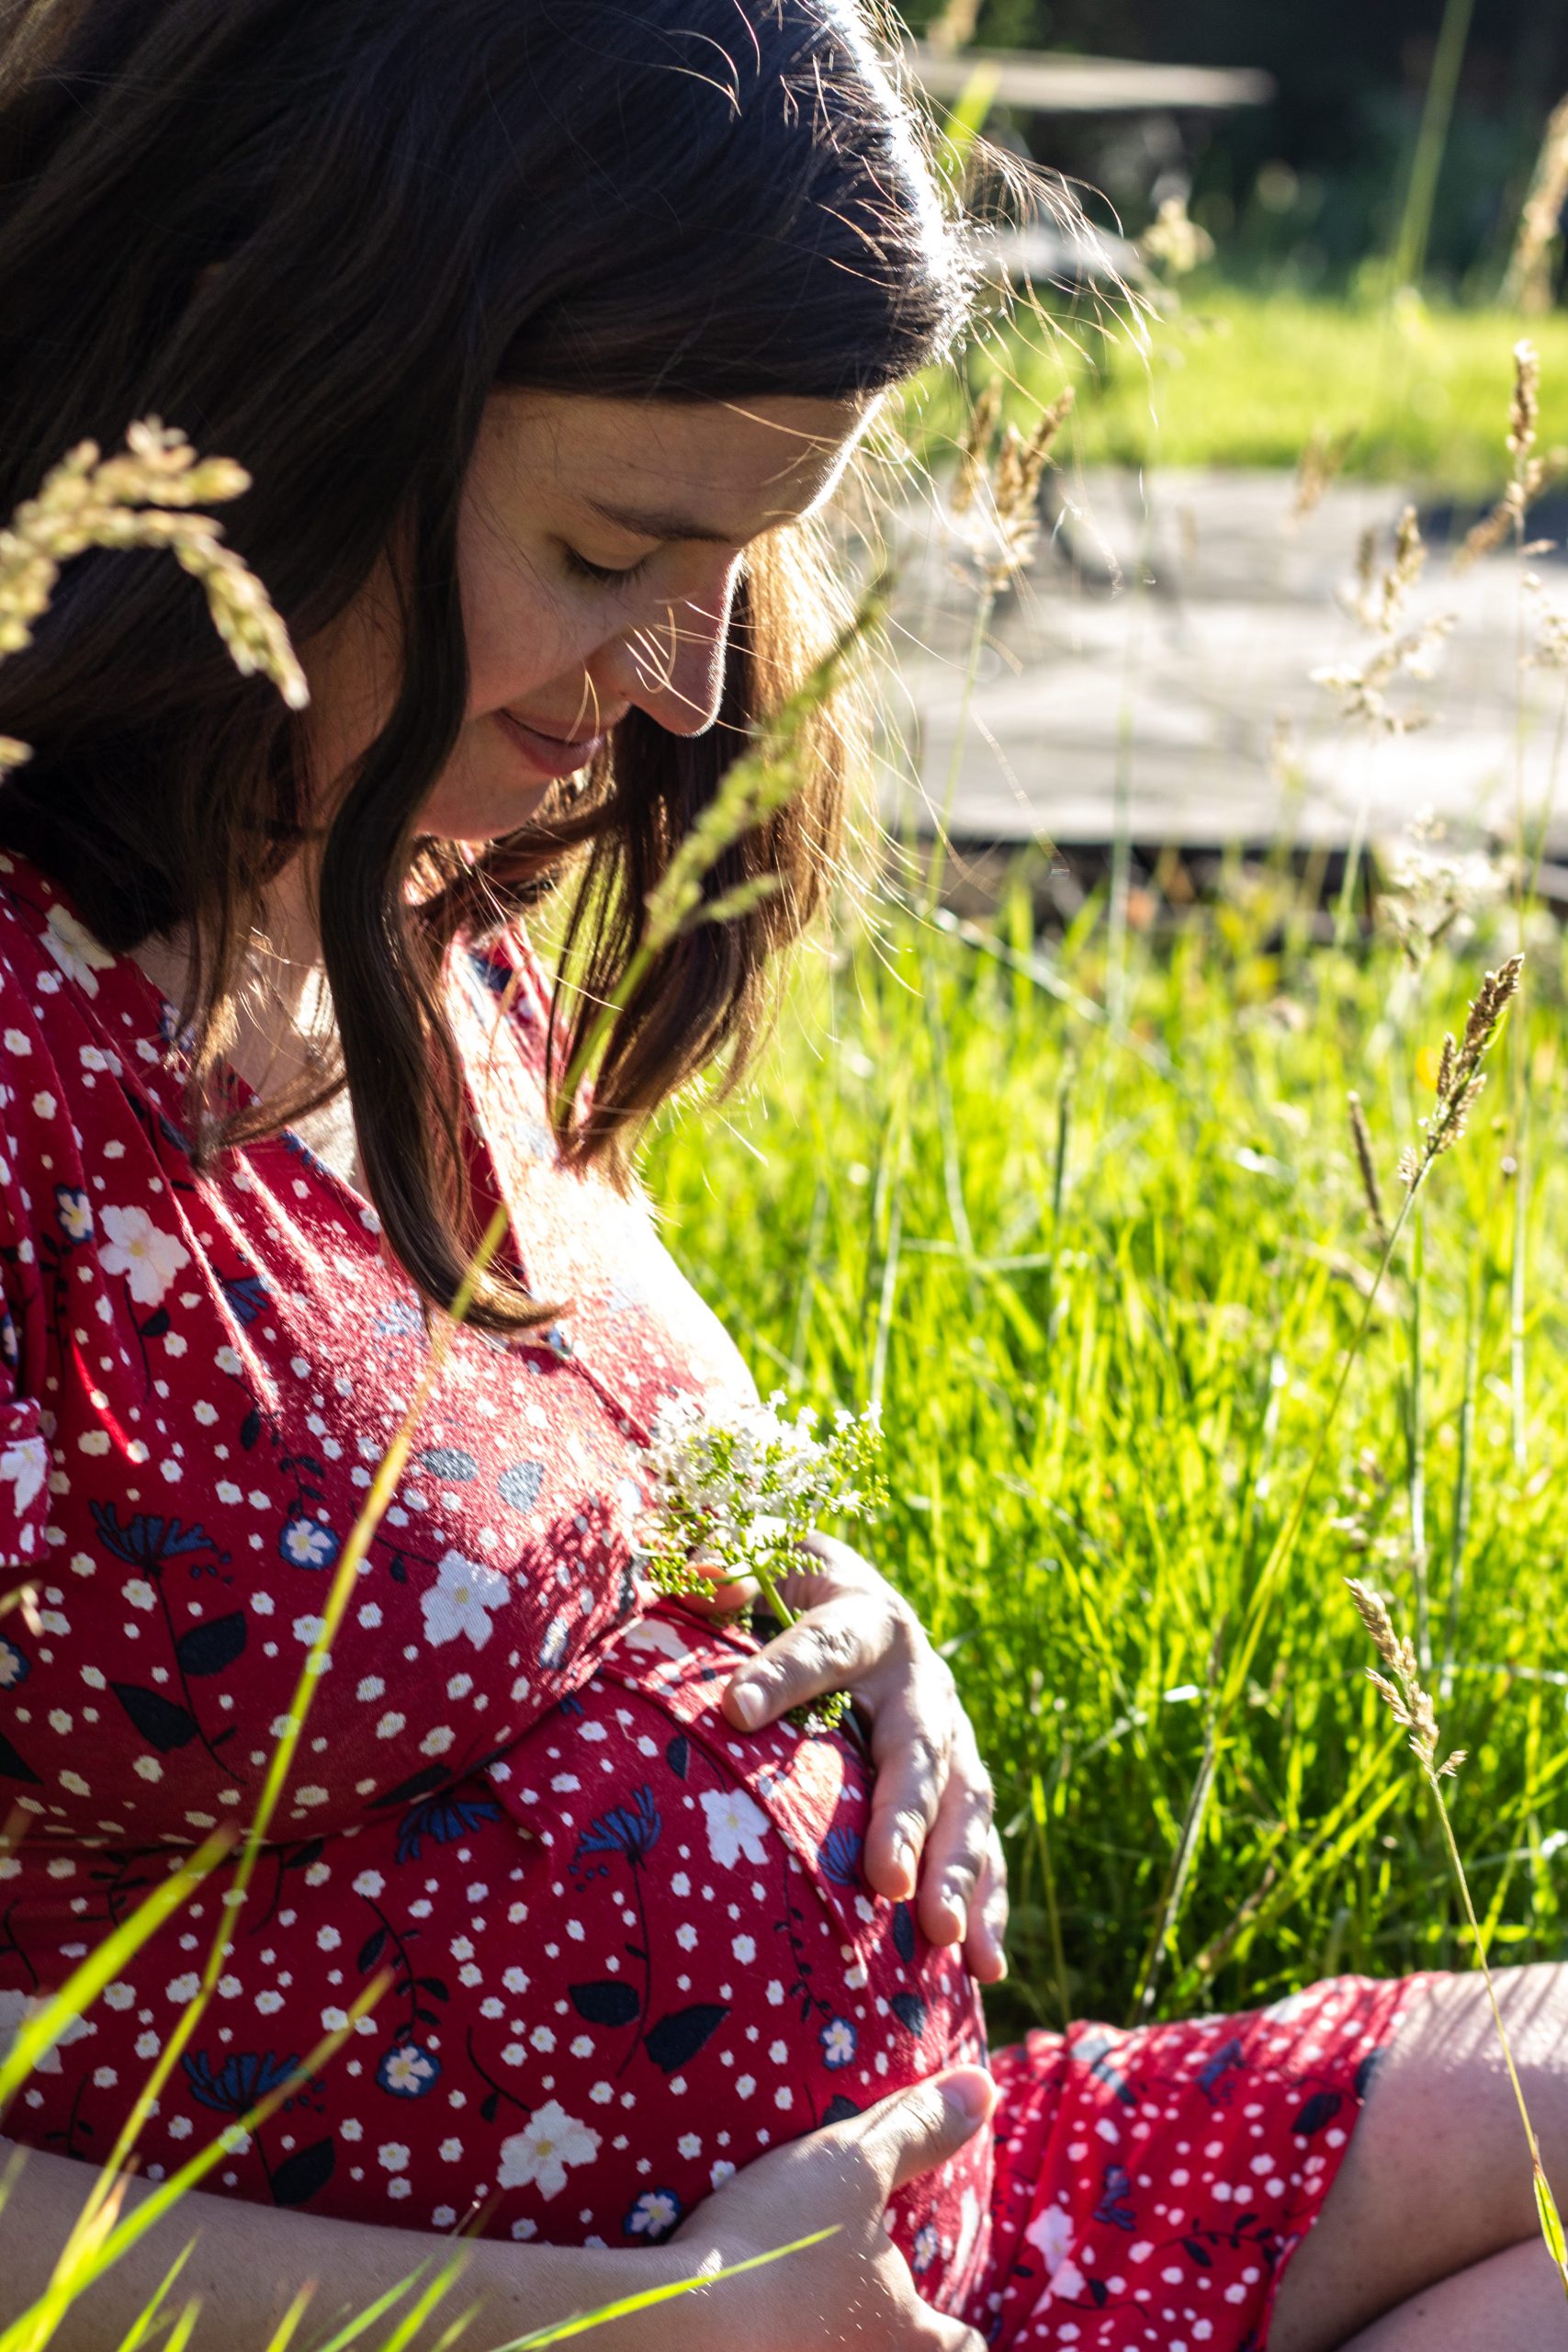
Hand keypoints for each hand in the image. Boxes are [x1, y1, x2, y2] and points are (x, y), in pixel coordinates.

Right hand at [668, 2067, 994, 2349]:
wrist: (675, 2323)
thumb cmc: (783, 2242)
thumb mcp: (852, 2165)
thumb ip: (917, 2129)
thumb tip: (984, 2087)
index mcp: (910, 2340)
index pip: (969, 2349)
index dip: (959, 2332)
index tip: (946, 2316)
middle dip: (893, 2337)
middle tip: (866, 2306)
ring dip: (832, 2339)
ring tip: (805, 2314)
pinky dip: (776, 2344)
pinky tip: (751, 2326)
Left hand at [700, 1534, 1007, 1980]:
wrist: (849, 1598)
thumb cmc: (783, 1582)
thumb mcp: (758, 1554)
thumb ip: (730, 1556)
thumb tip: (708, 1578)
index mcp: (863, 1614)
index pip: (823, 1644)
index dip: (782, 1673)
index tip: (733, 1711)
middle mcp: (918, 1677)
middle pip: (916, 1747)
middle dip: (903, 1815)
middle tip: (886, 1879)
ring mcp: (948, 1734)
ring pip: (963, 1804)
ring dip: (957, 1872)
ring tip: (940, 1937)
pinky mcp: (960, 1784)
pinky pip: (981, 1845)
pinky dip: (987, 1905)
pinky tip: (981, 1969)